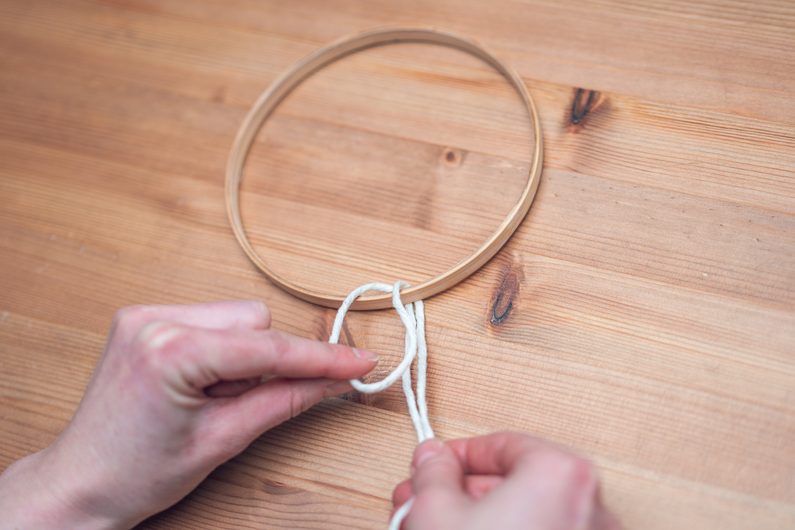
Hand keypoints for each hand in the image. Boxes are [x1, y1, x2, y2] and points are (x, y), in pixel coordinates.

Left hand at [0, 300, 376, 528]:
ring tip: (217, 398)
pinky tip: (204, 384)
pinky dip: (224, 351)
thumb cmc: (136, 473)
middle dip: (271, 362)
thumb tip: (331, 381)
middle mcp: (155, 319)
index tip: (360, 362)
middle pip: (256, 322)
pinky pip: (213, 321)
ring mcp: (147, 314)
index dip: (322, 358)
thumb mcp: (223, 441)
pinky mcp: (146, 319)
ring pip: (238, 318)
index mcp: (171, 350)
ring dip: (246, 357)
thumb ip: (284, 400)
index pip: (269, 348)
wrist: (81, 483)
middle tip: (248, 405)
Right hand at [392, 432, 620, 529]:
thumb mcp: (436, 511)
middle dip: (462, 492)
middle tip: (424, 499)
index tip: (433, 464)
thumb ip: (434, 473)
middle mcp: (590, 507)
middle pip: (516, 483)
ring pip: (527, 517)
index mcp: (560, 474)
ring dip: (478, 519)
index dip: (458, 454)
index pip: (503, 445)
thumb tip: (433, 459)